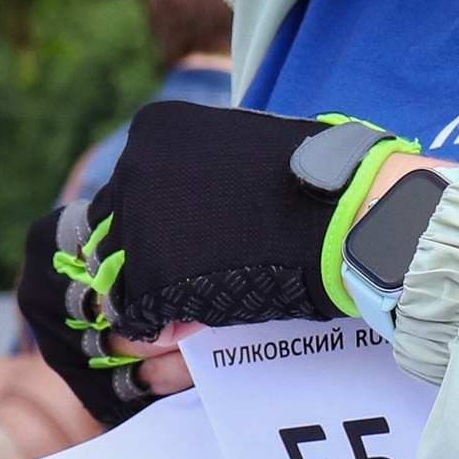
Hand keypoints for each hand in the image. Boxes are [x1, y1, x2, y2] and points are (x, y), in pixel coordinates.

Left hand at [17, 119, 440, 418]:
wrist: (349, 213)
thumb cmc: (315, 187)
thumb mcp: (238, 156)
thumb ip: (196, 181)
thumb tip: (168, 224)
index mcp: (154, 130)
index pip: (124, 194)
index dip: (152, 235)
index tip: (188, 251)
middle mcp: (132, 166)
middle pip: (109, 236)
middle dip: (144, 267)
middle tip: (189, 285)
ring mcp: (137, 220)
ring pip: (116, 279)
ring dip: (152, 299)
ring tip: (198, 307)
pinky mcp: (150, 272)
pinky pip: (136, 317)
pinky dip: (162, 329)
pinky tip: (200, 324)